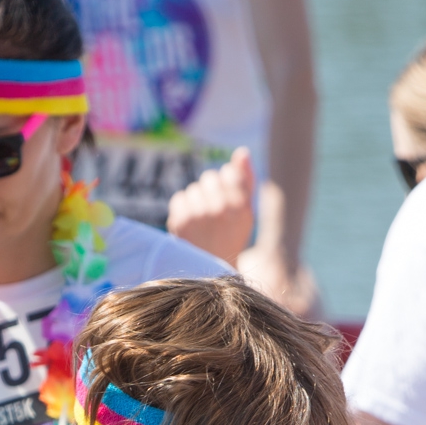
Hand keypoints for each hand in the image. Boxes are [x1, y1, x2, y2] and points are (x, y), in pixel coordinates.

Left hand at [167, 147, 254, 262]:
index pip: (229, 172)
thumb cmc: (230, 238)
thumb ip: (246, 180)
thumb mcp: (246, 212)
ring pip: (194, 188)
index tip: (226, 200)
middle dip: (210, 191)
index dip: (226, 184)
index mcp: (242, 206)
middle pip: (209, 177)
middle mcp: (222, 208)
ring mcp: (200, 214)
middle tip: (213, 213)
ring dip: (197, 201)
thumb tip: (242, 151)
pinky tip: (191, 224)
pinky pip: (180, 198)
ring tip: (202, 222)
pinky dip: (184, 209)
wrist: (210, 273)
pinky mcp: (181, 220)